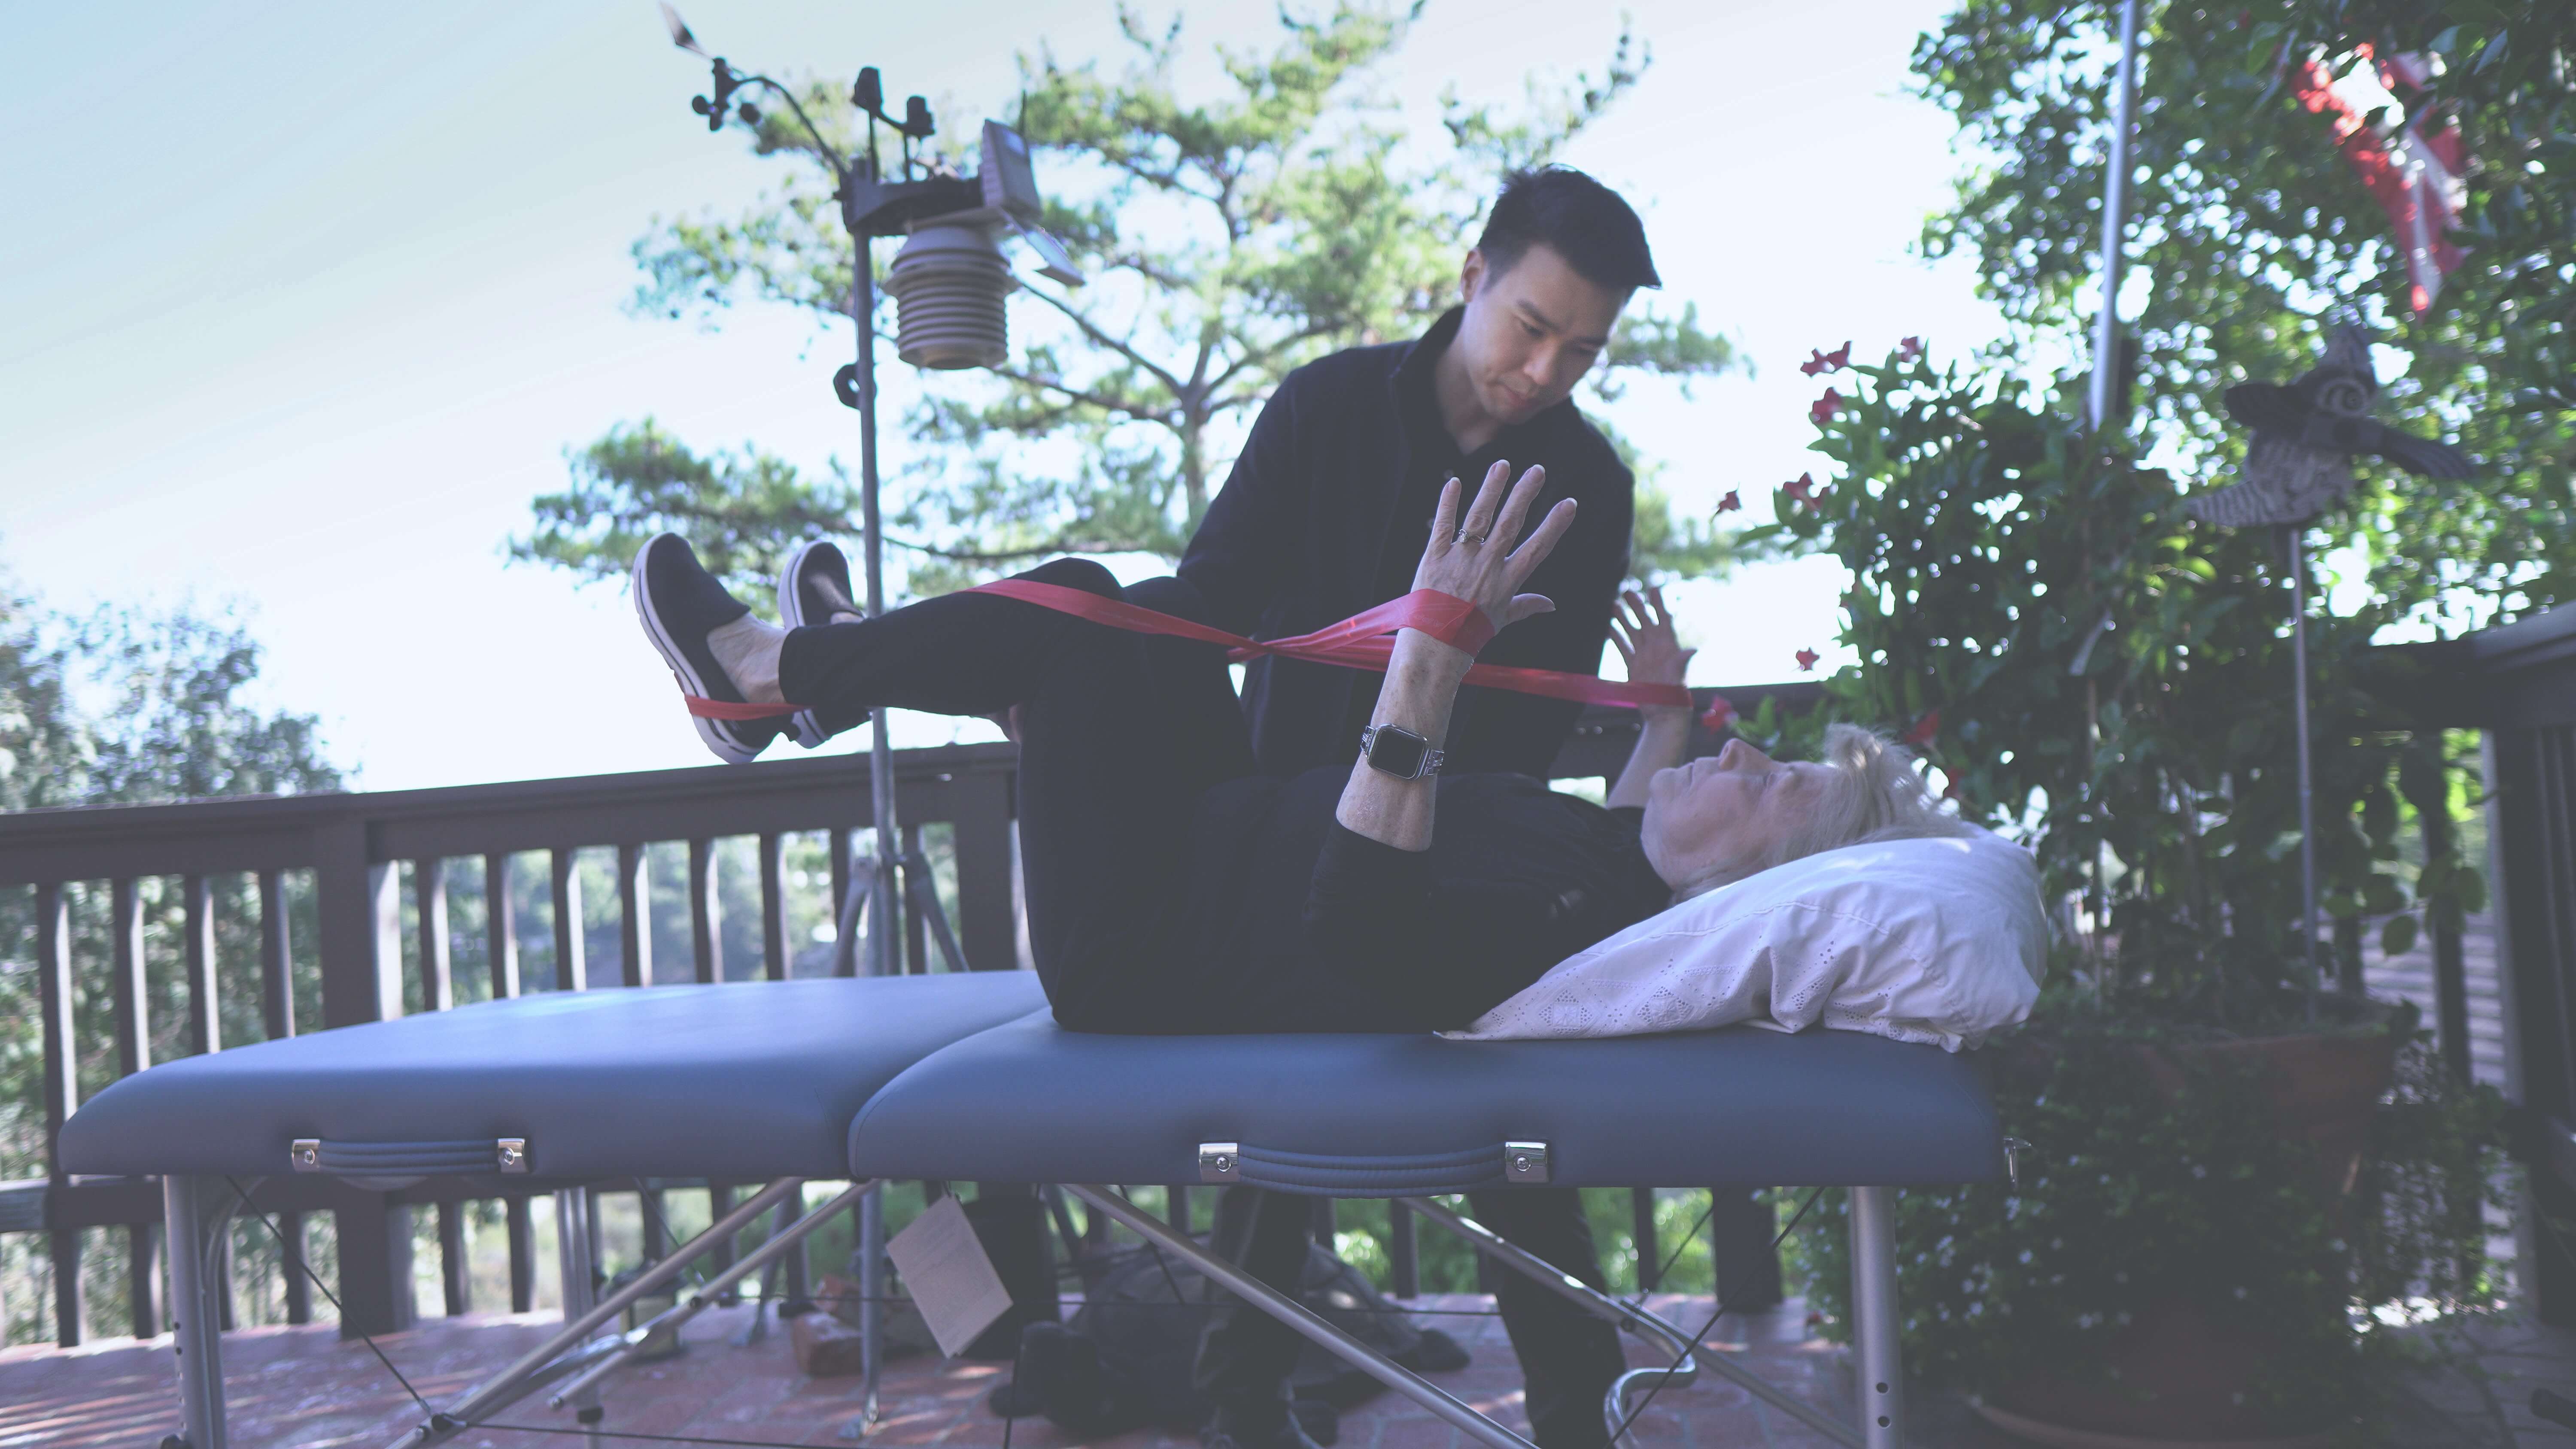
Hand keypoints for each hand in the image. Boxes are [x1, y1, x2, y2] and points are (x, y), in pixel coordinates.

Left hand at [1412, 460, 1578, 642]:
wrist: (1433, 646)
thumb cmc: (1468, 636)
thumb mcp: (1501, 621)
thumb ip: (1525, 606)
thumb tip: (1551, 604)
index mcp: (1506, 581)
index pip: (1537, 547)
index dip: (1554, 524)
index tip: (1569, 503)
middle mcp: (1485, 566)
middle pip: (1510, 524)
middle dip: (1525, 495)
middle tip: (1538, 470)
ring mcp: (1459, 559)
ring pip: (1479, 517)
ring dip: (1491, 489)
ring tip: (1503, 464)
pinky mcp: (1434, 557)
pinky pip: (1443, 526)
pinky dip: (1448, 503)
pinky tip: (1454, 482)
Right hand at [1611, 585, 1694, 724]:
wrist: (1663, 712)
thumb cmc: (1675, 695)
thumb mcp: (1679, 676)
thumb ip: (1682, 662)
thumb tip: (1693, 650)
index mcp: (1669, 645)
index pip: (1663, 619)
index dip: (1658, 604)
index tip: (1653, 588)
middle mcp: (1656, 647)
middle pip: (1645, 621)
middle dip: (1637, 606)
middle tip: (1627, 591)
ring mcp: (1643, 655)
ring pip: (1632, 631)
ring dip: (1623, 618)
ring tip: (1613, 604)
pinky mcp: (1633, 665)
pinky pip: (1623, 646)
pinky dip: (1615, 636)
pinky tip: (1607, 626)